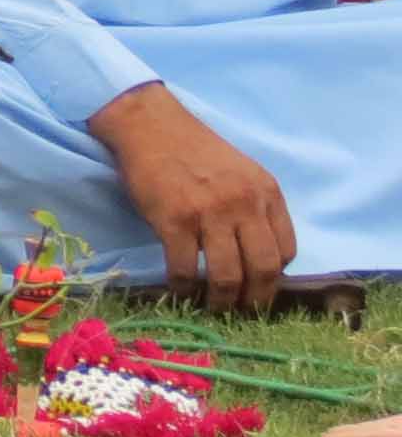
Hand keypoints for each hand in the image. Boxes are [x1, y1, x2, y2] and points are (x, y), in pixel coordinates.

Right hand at [93, 82, 295, 308]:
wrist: (149, 125)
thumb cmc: (194, 150)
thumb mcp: (241, 172)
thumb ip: (254, 207)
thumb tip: (254, 252)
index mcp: (266, 192)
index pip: (287, 251)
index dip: (275, 276)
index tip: (260, 285)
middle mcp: (244, 204)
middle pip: (263, 269)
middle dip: (256, 299)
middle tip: (244, 310)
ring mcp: (209, 213)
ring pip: (227, 276)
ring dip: (222, 301)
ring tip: (214, 307)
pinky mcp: (174, 220)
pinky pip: (186, 268)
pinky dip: (185, 287)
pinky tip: (181, 290)